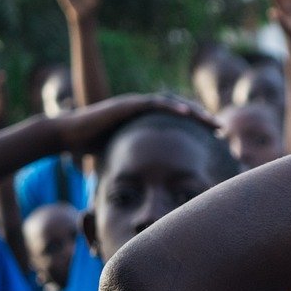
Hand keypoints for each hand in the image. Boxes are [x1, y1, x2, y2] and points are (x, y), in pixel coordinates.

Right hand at [55, 94, 215, 155]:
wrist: (68, 136)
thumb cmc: (95, 147)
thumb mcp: (126, 157)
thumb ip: (141, 164)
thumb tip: (155, 187)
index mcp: (147, 122)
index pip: (178, 123)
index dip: (198, 128)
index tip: (217, 138)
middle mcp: (144, 110)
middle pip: (180, 111)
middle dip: (202, 119)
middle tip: (222, 129)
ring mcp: (135, 105)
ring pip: (171, 104)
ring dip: (193, 111)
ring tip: (210, 120)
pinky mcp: (126, 104)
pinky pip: (152, 103)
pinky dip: (170, 106)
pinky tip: (186, 112)